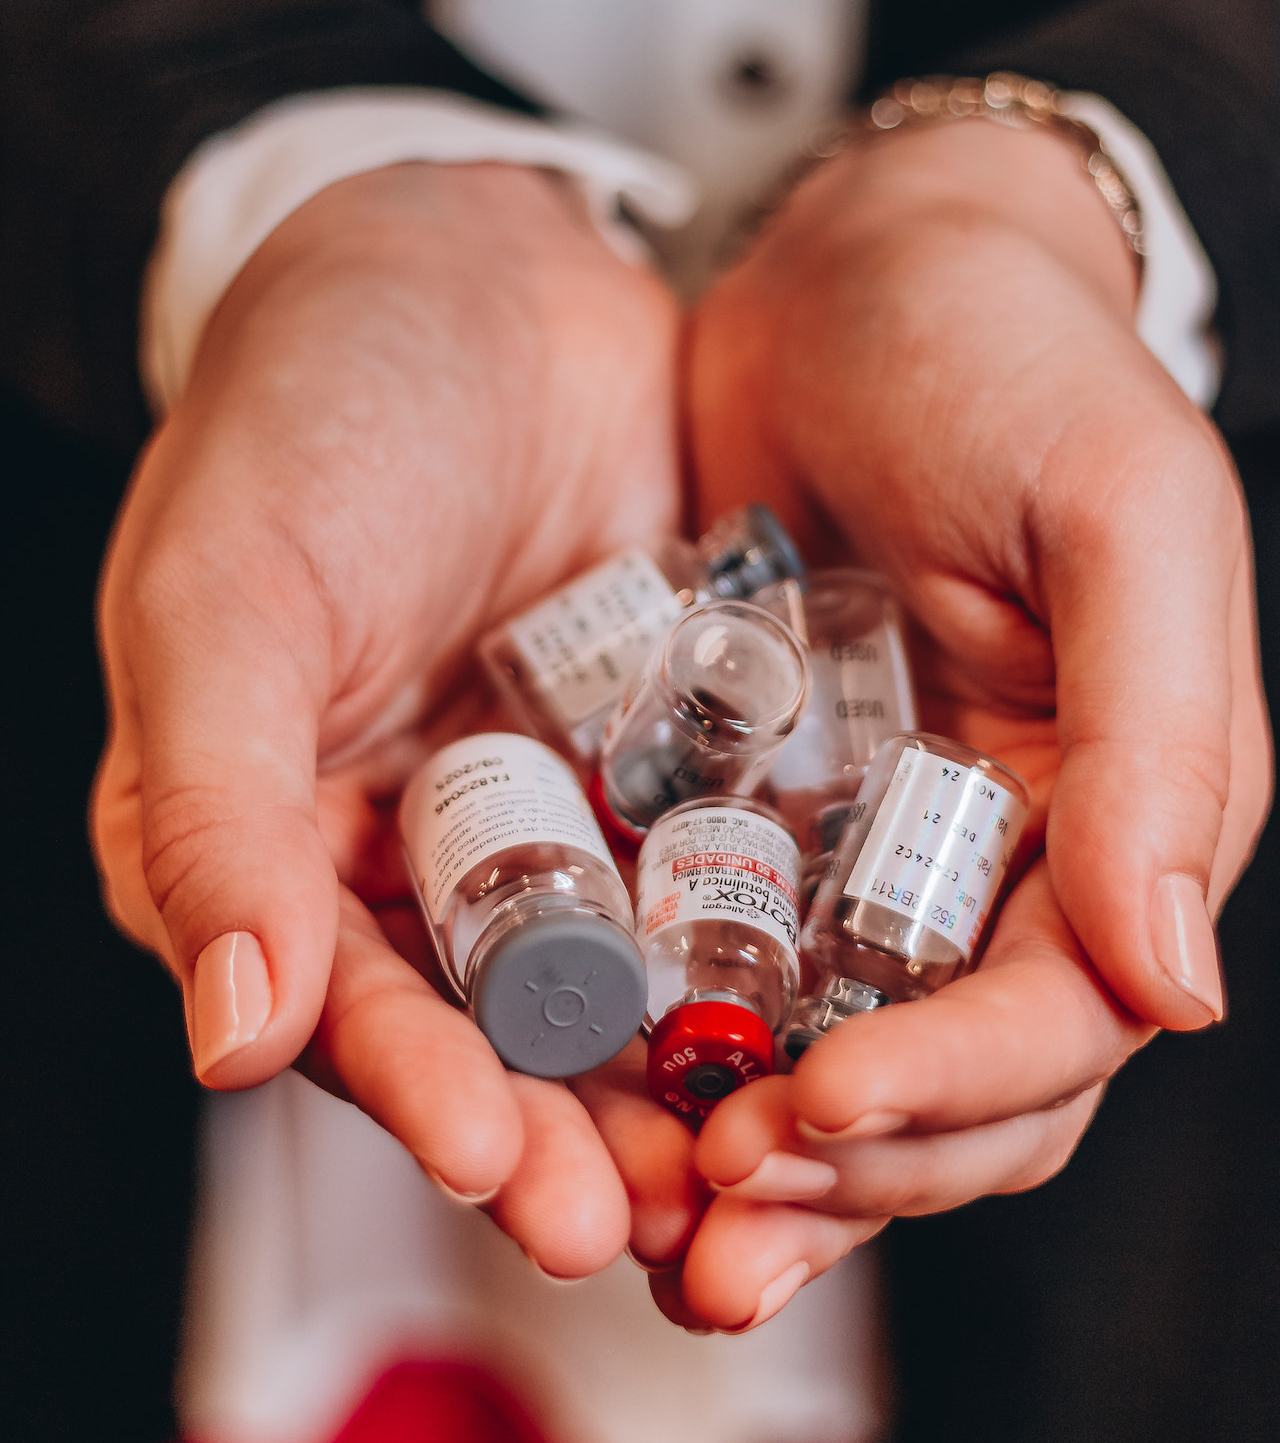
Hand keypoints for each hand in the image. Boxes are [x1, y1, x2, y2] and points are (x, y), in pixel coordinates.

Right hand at [92, 160, 683, 1277]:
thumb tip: (230, 1037)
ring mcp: (543, 815)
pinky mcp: (655, 767)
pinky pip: (706, 881)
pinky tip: (818, 1015)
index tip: (500, 1166)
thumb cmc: (313, 411)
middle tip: (655, 1215)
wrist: (485, 274)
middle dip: (566, 1131)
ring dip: (673, 1079)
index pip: (339, 1007)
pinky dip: (753, 955)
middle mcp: (408, 854)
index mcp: (270, 839)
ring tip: (751, 1159)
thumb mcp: (229, 596)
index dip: (418, 1094)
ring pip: (612, 984)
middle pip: (489, 1032)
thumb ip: (214, 813)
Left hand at [666, 117, 1271, 1328]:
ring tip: (667, 1228)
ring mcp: (889, 850)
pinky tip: (622, 1109)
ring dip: (767, 1166)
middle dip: (849, 1171)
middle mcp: (1014, 858)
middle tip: (718, 1222)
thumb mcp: (1118, 516)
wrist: (861, 278)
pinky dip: (694, 1055)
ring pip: (848, 1060)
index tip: (814, 1109)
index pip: (1063, 1014)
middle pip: (957, 1085)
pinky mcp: (775, 816)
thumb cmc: (1008, 362)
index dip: (950, 1089)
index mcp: (1127, 810)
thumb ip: (1160, 742)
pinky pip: (740, 968)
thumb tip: (1176, 980)